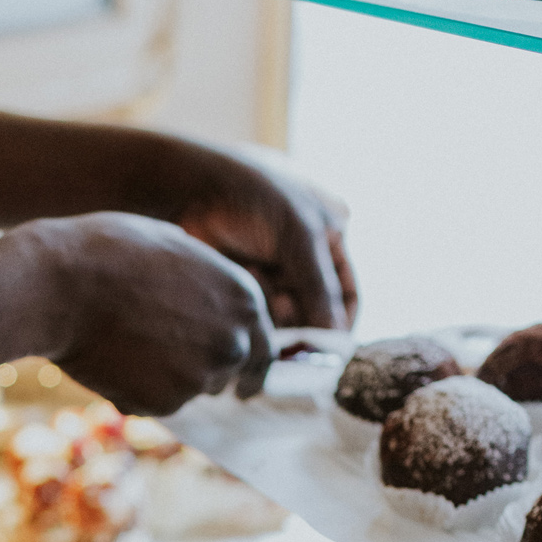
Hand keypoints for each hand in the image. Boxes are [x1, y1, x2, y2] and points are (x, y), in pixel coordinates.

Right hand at [30, 211, 273, 415]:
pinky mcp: (165, 404)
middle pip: (228, 372)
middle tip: (163, 356)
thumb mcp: (175, 251)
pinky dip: (137, 392)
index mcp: (244, 299)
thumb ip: (207, 287)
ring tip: (124, 341)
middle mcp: (233, 343)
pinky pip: (156, 404)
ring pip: (189, 389)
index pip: (263, 346)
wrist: (61, 286)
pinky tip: (109, 360)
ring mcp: (200, 378)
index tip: (244, 382)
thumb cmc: (110, 254)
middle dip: (203, 369)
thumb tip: (212, 310)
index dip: (251, 364)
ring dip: (166, 377)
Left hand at [152, 141, 356, 332]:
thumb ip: (320, 288)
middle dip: (301, 322)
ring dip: (274, 313)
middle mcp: (304, 257)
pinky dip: (254, 308)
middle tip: (287, 330)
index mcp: (330, 235)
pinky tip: (243, 283)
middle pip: (313, 312)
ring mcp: (272, 272)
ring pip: (283, 318)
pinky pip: (257, 314)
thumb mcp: (300, 236)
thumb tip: (336, 338)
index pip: (347, 294)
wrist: (194, 188)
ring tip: (259, 283)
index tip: (330, 354)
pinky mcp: (244, 284)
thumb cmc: (254, 197)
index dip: (341, 324)